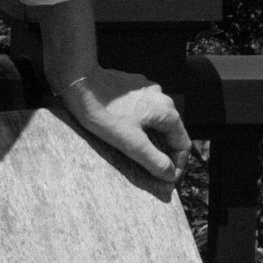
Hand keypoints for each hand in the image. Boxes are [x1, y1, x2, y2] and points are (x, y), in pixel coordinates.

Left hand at [35, 0, 191, 183]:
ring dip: (153, 138)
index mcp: (166, 112)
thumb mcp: (130, 143)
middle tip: (155, 171)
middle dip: (165, 152)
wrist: (80, 82)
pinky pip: (143, 109)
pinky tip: (127, 131)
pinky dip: (141, 124)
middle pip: (171, 131)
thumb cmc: (104, 112)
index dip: (177, 165)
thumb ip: (153, 160)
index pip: (182, 144)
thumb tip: (170, 175)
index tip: (167, 180)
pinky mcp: (132, 86)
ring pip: (157, 120)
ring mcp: (147, 89)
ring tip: (141, 153)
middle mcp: (162, 97)